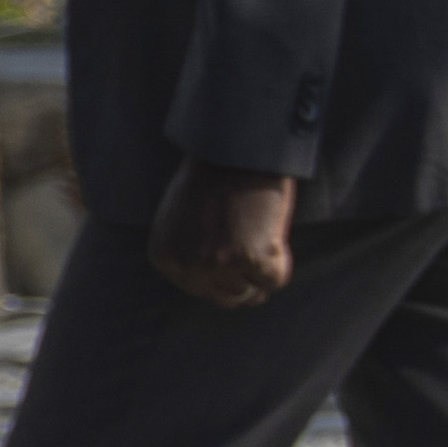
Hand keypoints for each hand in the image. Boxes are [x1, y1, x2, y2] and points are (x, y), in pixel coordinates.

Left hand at [146, 163, 296, 309]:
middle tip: (260, 258)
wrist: (236, 150)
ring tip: (265, 238)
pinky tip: (276, 236)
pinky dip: (282, 262)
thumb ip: (191, 250)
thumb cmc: (215, 174)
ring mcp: (217, 263)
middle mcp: (186, 264)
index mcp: (164, 256)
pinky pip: (275, 279)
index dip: (224, 277)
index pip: (199, 289)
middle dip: (245, 281)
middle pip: (226, 297)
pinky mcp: (250, 258)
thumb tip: (220, 282)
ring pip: (252, 292)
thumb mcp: (185, 219)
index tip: (239, 258)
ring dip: (263, 270)